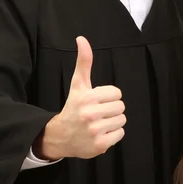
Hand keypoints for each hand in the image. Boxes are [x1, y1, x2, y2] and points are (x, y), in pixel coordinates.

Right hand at [37, 36, 125, 159]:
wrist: (60, 136)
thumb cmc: (73, 107)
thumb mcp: (78, 84)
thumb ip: (84, 61)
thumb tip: (81, 38)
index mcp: (87, 98)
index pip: (117, 93)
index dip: (109, 96)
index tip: (97, 101)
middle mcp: (90, 114)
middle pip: (121, 106)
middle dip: (112, 108)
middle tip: (99, 113)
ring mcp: (95, 131)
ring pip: (122, 120)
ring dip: (113, 121)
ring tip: (99, 123)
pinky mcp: (100, 145)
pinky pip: (121, 134)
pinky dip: (113, 134)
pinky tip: (100, 133)